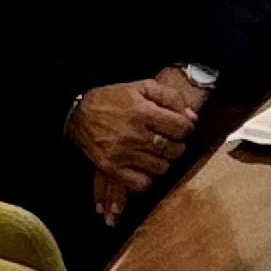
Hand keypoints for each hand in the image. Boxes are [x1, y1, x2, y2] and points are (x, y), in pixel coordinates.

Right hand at [73, 67, 207, 222]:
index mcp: (142, 111)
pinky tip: (145, 168)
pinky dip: (148, 179)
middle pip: (174, 150)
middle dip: (177, 146)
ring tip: (156, 154)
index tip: (181, 129)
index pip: (181, 128)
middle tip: (170, 142)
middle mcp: (133, 134)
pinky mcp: (111, 168)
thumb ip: (170, 98)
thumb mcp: (142, 87)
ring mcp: (121, 153)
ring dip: (163, 162)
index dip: (187, 129)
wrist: (79, 114)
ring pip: (161, 168)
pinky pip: (141, 183)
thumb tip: (191, 118)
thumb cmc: (114, 99)